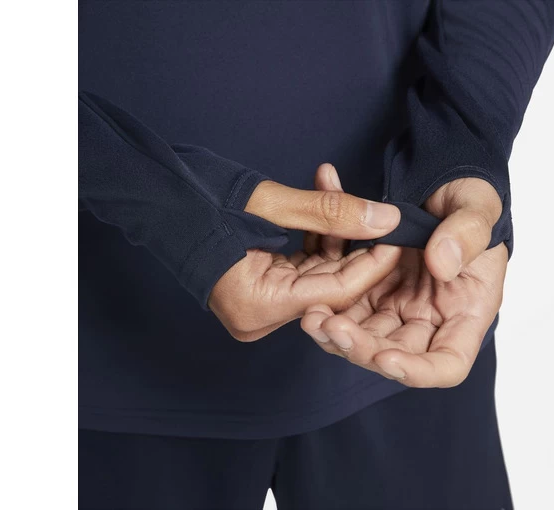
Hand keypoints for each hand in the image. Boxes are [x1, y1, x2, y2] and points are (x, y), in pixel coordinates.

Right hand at [208, 164, 401, 341]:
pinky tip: (323, 199)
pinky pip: (300, 266)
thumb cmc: (196, 200)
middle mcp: (259, 315)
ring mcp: (258, 304)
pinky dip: (313, 236)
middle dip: (355, 243)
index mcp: (259, 306)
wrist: (153, 195)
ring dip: (332, 232)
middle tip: (382, 212)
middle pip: (329, 284)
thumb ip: (331, 214)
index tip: (400, 235)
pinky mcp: (258, 287)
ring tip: (339, 189)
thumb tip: (385, 219)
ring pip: (317, 272)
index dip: (373, 263)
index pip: (336, 291)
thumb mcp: (271, 204)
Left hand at [301, 169, 507, 387]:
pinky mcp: (371, 292)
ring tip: (311, 315)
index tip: (385, 358)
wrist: (441, 188)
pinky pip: (347, 306)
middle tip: (330, 327)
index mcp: (466, 312)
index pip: (448, 365)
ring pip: (364, 337)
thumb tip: (442, 264)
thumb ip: (467, 235)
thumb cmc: (470, 202)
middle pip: (395, 355)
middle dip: (360, 348)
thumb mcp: (477, 210)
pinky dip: (328, 303)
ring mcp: (398, 308)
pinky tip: (309, 294)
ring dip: (336, 333)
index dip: (417, 371)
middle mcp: (430, 320)